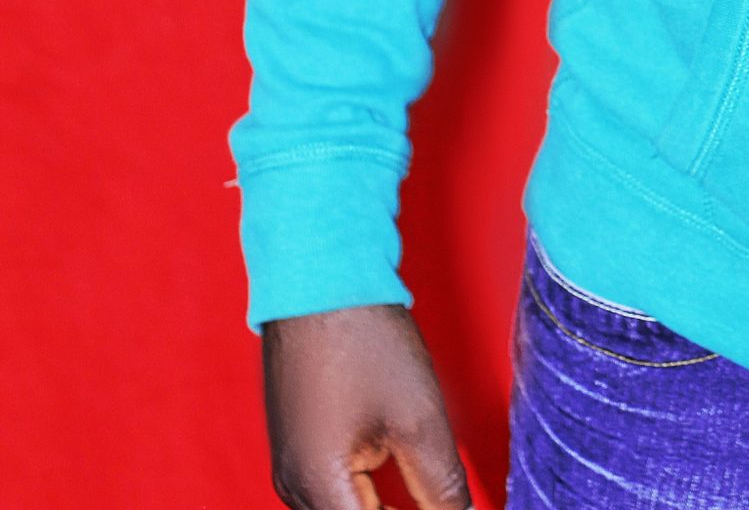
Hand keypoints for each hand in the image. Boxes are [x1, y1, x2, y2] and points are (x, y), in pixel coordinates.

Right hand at [261, 305, 471, 509]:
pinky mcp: (299, 446)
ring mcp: (292, 466)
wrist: (318, 274)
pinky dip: (369, 497)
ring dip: (384, 508)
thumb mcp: (418, 418)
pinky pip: (334, 492)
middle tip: (444, 501)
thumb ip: (442, 488)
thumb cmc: (362, 336)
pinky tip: (401, 486)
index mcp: (318, 489)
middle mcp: (294, 487)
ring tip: (428, 497)